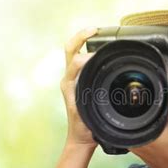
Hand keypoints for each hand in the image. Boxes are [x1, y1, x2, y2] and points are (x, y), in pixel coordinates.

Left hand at [60, 27, 97, 148]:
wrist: (81, 138)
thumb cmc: (85, 127)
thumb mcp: (88, 111)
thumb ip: (90, 96)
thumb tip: (98, 82)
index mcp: (69, 84)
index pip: (75, 61)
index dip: (87, 55)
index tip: (99, 54)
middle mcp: (68, 79)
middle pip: (70, 49)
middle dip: (81, 36)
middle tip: (95, 30)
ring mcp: (72, 79)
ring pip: (73, 52)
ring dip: (83, 40)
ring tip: (96, 33)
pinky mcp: (78, 82)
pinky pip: (80, 61)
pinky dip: (87, 50)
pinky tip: (98, 49)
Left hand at [130, 77, 167, 167]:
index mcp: (138, 133)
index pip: (127, 110)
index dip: (130, 96)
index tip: (136, 88)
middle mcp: (131, 138)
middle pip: (127, 113)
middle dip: (134, 102)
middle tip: (142, 92)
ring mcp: (132, 142)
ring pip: (130, 120)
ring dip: (137, 111)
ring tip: (145, 102)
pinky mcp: (136, 144)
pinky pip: (135, 126)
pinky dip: (141, 120)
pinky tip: (150, 116)